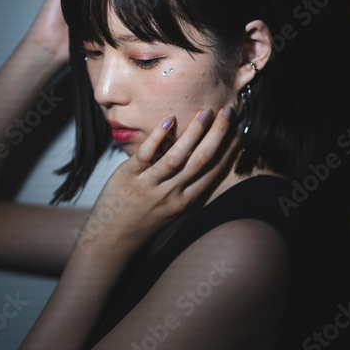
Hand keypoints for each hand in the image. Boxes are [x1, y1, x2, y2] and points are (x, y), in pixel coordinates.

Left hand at [76, 105, 240, 252]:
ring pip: (177, 156)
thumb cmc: (144, 221)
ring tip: (205, 111)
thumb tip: (204, 166)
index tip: (237, 130)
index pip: (214, 172)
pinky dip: (159, 136)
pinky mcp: (129, 176)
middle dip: (218, 134)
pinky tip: (169, 118)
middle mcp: (171, 194)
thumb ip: (188, 191)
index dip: (229, 150)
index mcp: (185, 202)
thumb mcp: (172, 211)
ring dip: (194, 131)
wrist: (111, 238)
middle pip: (201, 160)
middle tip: (228, 112)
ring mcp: (150, 185)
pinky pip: (146, 153)